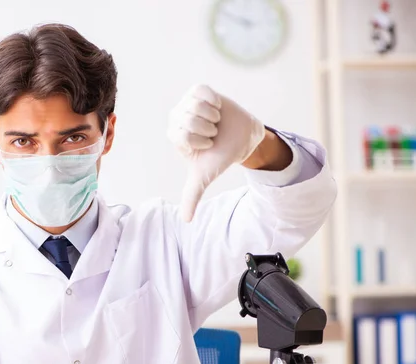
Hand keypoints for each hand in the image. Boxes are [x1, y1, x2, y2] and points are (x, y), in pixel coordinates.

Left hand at [167, 84, 264, 221]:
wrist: (241, 138)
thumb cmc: (220, 155)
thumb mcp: (204, 176)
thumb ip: (192, 195)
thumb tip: (186, 220)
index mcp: (174, 135)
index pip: (182, 135)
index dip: (201, 140)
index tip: (207, 144)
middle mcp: (176, 118)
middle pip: (188, 119)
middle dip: (207, 129)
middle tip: (212, 132)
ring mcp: (187, 102)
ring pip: (195, 105)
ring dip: (212, 116)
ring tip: (215, 121)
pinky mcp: (199, 90)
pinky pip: (203, 92)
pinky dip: (214, 101)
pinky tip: (217, 109)